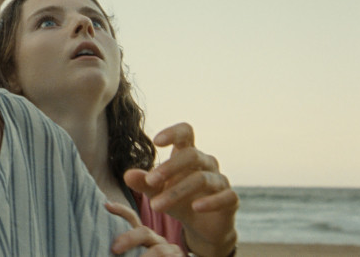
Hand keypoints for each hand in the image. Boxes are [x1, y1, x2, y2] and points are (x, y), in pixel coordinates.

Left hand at [106, 201, 183, 255]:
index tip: (106, 205)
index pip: (132, 219)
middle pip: (144, 232)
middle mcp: (157, 241)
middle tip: (114, 250)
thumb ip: (122, 249)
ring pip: (159, 250)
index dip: (120, 210)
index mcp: (144, 238)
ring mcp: (171, 251)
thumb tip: (109, 248)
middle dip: (129, 238)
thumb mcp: (134, 253)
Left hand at [124, 122, 238, 256]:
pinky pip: (226, 196)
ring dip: (178, 191)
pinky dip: (210, 202)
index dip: (173, 133)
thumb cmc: (178, 201)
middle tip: (150, 181)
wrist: (202, 226)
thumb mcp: (157, 192)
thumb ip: (144, 183)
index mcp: (188, 154)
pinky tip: (195, 208)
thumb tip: (128, 175)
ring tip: (156, 205)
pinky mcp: (231, 200)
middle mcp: (206, 163)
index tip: (156, 142)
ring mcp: (220, 180)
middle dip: (169, 167)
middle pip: (192, 155)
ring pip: (202, 179)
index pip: (185, 132)